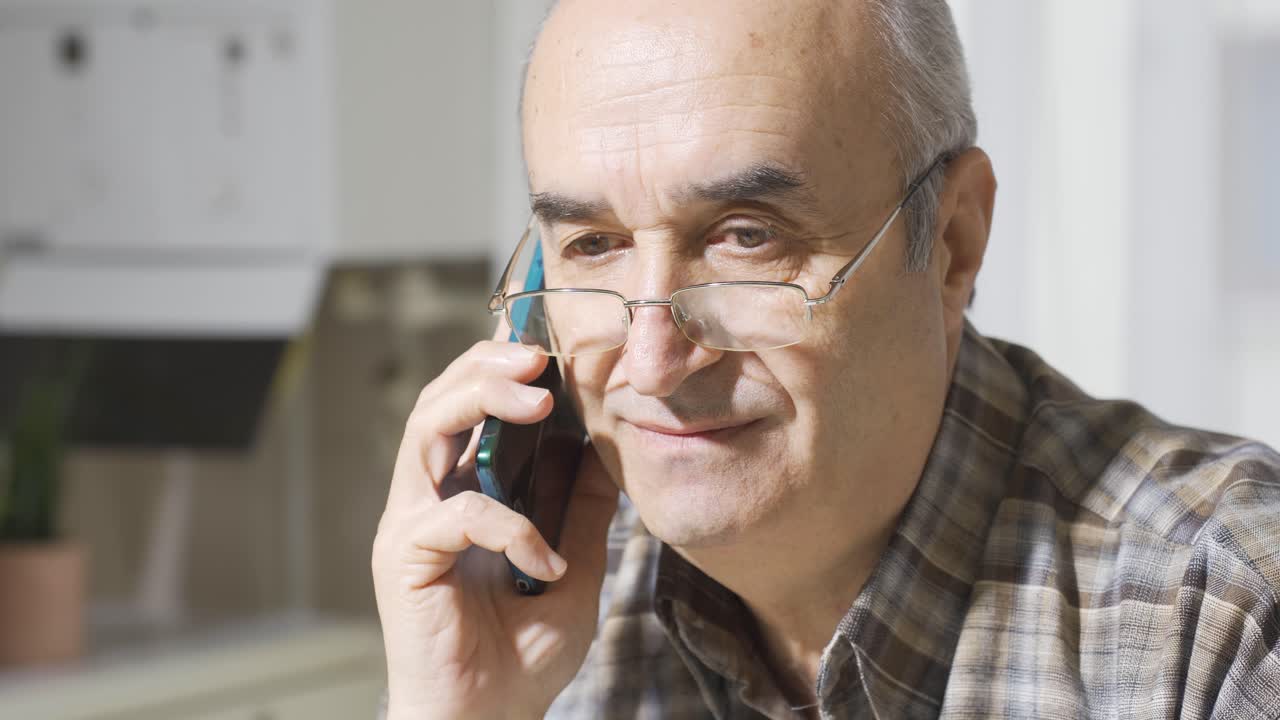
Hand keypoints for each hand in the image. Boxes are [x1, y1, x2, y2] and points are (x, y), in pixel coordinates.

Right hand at [372, 329, 618, 719]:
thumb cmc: (521, 655)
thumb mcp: (577, 566)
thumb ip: (584, 507)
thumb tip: (608, 446)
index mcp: (461, 493)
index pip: (468, 407)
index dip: (500, 369)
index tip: (552, 347)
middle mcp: (428, 498)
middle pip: (437, 400)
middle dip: (486, 366)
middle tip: (537, 356)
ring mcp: (412, 525)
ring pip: (428, 428)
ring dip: (482, 400)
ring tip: (538, 398)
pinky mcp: (406, 557)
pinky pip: (459, 514)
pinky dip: (511, 526)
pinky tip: (545, 560)